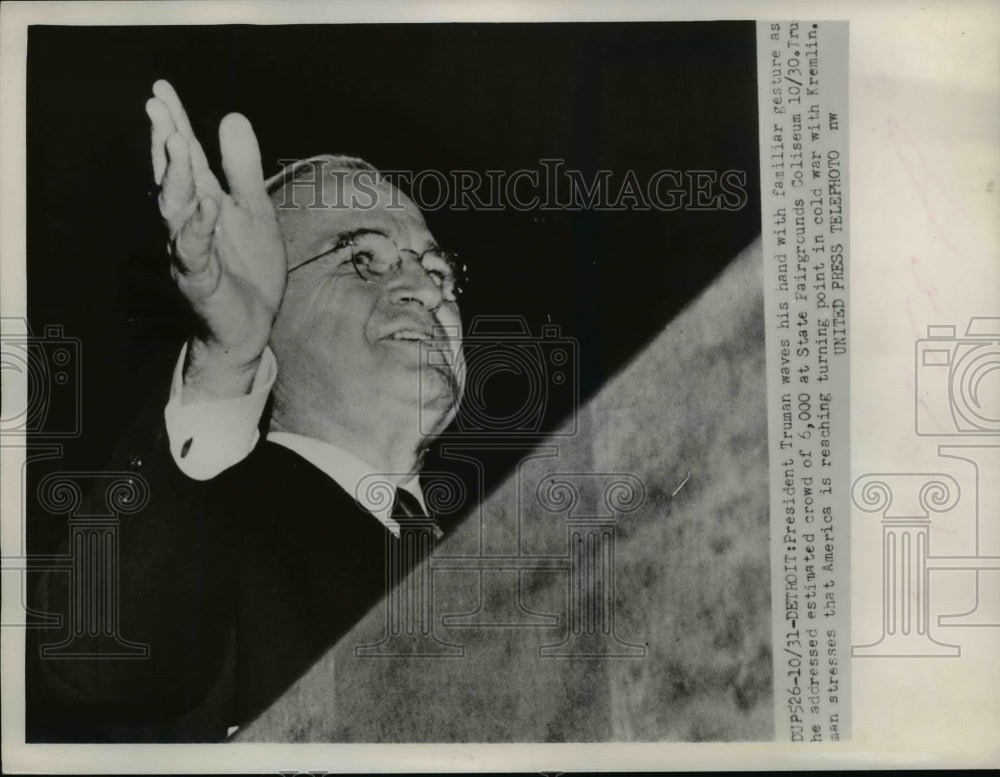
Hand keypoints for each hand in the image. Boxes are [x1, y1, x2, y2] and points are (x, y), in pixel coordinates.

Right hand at [146, 79, 285, 398]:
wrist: (251, 326)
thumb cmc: (247, 267)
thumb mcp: (253, 209)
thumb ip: (241, 167)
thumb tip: (231, 115)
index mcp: (200, 203)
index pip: (183, 159)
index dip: (173, 124)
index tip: (161, 90)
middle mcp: (187, 223)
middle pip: (172, 178)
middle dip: (165, 143)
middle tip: (159, 108)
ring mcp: (190, 251)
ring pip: (176, 211)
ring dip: (175, 177)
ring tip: (176, 141)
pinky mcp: (200, 281)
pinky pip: (195, 252)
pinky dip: (200, 227)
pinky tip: (208, 203)